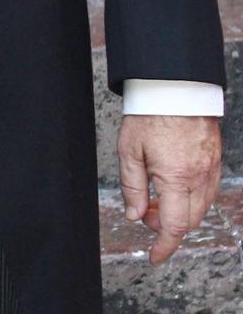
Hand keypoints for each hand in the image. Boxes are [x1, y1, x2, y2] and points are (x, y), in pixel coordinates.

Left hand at [117, 114, 220, 264]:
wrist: (175, 88)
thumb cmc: (150, 114)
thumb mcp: (129, 149)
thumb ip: (131, 185)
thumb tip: (133, 214)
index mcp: (176, 178)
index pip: (174, 226)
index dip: (164, 246)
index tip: (155, 256)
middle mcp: (198, 178)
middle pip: (189, 220)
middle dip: (166, 225)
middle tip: (144, 211)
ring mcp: (210, 170)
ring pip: (201, 208)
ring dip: (180, 212)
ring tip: (155, 196)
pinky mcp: (215, 161)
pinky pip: (208, 191)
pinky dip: (192, 198)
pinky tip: (174, 186)